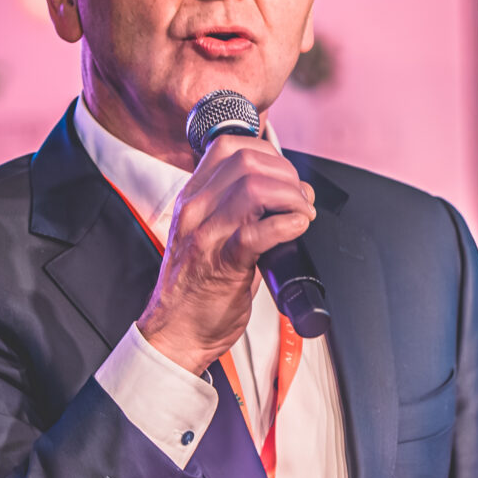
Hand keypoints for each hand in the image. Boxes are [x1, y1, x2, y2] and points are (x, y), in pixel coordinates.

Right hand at [137, 134, 314, 374]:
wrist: (175, 332)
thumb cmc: (195, 288)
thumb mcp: (209, 233)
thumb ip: (239, 210)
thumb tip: (289, 194)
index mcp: (192, 198)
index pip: (228, 146)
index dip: (268, 153)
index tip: (285, 175)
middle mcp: (196, 210)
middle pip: (247, 161)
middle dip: (286, 174)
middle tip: (299, 199)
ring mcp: (207, 236)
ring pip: (254, 188)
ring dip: (291, 197)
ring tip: (301, 215)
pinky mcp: (222, 265)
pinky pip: (258, 232)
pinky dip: (288, 225)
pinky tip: (296, 229)